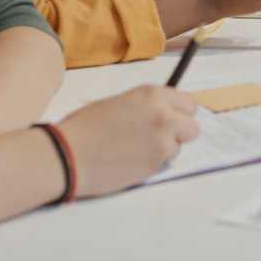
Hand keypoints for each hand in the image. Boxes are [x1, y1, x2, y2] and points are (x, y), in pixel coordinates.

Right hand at [57, 86, 198, 197]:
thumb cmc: (87, 126)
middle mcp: (164, 116)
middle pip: (192, 127)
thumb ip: (150, 105)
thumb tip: (168, 112)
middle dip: (179, 133)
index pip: (189, 105)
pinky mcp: (155, 165)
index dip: (180, 113)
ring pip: (177, 147)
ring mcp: (162, 142)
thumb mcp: (123, 102)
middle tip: (159, 136)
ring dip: (163, 149)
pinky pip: (162, 163)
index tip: (172, 118)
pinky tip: (129, 160)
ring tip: (135, 148)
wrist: (68, 155)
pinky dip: (151, 163)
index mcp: (154, 95)